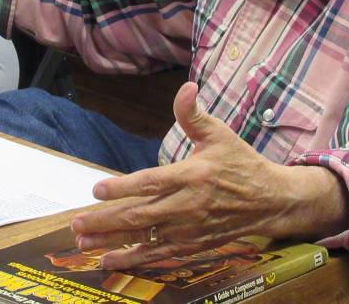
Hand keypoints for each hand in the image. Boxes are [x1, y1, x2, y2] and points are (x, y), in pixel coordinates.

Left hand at [69, 82, 348, 270]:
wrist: (271, 200)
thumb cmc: (241, 163)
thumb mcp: (219, 134)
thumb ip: (194, 115)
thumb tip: (186, 87)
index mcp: (193, 175)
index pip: (152, 183)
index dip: (123, 187)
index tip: (97, 189)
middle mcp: (188, 206)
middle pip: (141, 216)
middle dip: (106, 221)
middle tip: (78, 223)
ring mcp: (190, 230)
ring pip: (145, 239)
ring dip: (112, 243)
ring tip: (84, 243)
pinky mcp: (193, 246)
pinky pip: (159, 256)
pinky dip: (133, 260)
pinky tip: (109, 261)